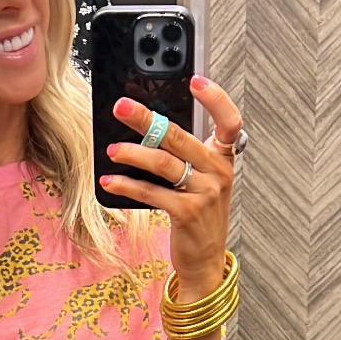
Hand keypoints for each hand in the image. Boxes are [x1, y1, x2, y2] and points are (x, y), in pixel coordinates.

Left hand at [100, 75, 242, 295]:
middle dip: (147, 118)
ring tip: (112, 149)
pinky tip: (110, 181)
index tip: (194, 79)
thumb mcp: (199, 181)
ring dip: (133, 153)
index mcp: (223, 158)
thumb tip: (146, 127)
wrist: (204, 259)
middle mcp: (218, 172)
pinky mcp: (187, 213)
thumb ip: (183, 155)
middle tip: (122, 107)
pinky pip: (153, 192)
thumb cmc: (197, 215)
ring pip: (164, 163)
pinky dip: (128, 185)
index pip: (230, 120)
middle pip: (180, 136)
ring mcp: (205, 193)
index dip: (215, 97)